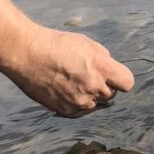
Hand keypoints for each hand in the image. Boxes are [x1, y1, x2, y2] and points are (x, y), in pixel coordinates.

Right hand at [0, 0, 133, 116]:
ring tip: (72, 81)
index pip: (127, 83)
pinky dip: (75, 102)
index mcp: (101, 67)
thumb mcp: (86, 43)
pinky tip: (63, 88)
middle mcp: (93, 87)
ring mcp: (79, 101)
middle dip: (103, 86)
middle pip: (111, 95)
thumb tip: (110, 71)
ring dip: (89, 95)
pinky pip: (79, 110)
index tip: (113, 76)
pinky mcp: (65, 110)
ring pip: (94, 103)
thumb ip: (103, 58)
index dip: (121, 79)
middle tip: (86, 75)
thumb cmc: (55, 44)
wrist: (26, 54)